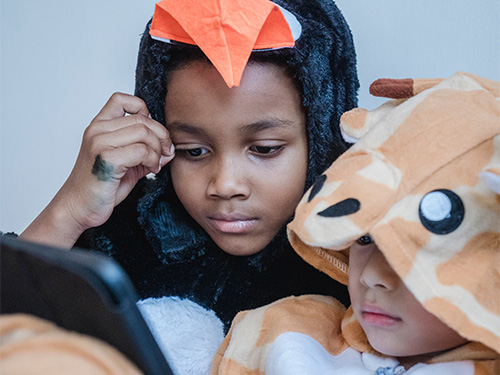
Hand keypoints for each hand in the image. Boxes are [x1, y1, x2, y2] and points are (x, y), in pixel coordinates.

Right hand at [21, 93, 174, 246]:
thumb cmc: (100, 186)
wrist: (78, 208)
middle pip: (142, 119)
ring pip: (144, 133)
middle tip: (165, 153)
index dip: (144, 111)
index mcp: (99, 126)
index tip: (151, 132)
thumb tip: (169, 148)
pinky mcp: (107, 159)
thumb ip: (145, 151)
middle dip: (161, 136)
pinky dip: (153, 161)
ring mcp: (100, 143)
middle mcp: (97, 130)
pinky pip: (141, 150)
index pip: (122, 99)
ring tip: (155, 164)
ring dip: (157, 150)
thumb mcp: (126, 163)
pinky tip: (150, 171)